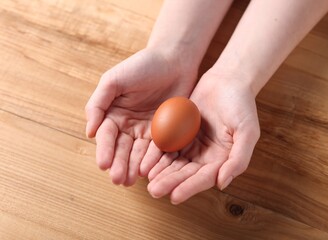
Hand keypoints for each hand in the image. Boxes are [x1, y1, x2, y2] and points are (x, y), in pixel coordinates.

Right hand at [85, 48, 196, 185]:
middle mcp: (128, 125)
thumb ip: (98, 103)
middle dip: (119, 164)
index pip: (107, 136)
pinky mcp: (166, 132)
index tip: (104, 165)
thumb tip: (89, 132)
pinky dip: (154, 159)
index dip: (105, 150)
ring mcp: (147, 130)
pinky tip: (150, 170)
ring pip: (139, 153)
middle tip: (118, 180)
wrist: (174, 60)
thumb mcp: (114, 80)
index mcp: (113, 114)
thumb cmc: (142, 66)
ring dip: (134, 167)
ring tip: (131, 181)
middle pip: (122, 149)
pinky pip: (159, 148)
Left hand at [142, 70, 259, 203]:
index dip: (190, 187)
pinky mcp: (181, 133)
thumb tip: (222, 183)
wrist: (228, 80)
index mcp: (223, 159)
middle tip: (154, 191)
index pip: (204, 178)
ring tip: (148, 180)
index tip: (174, 196)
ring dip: (162, 172)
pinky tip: (147, 161)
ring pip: (175, 163)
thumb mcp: (247, 131)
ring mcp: (193, 145)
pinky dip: (158, 155)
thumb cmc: (241, 104)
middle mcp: (207, 156)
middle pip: (186, 173)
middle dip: (170, 182)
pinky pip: (168, 146)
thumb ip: (238, 158)